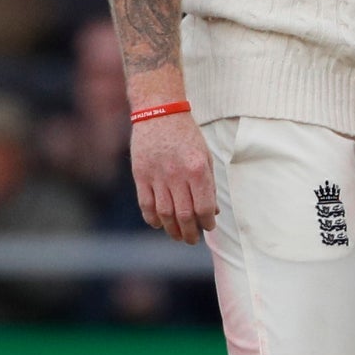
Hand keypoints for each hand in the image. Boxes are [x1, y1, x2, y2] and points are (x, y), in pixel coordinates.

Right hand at [131, 111, 216, 245]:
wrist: (159, 114)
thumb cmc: (187, 136)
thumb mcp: (206, 156)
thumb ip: (209, 184)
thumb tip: (214, 211)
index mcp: (198, 169)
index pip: (204, 206)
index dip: (207, 222)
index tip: (209, 226)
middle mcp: (177, 175)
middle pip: (184, 214)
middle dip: (190, 232)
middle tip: (192, 240)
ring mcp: (156, 176)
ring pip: (164, 213)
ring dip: (172, 229)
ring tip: (178, 236)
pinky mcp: (140, 175)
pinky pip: (146, 204)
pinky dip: (152, 218)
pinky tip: (159, 224)